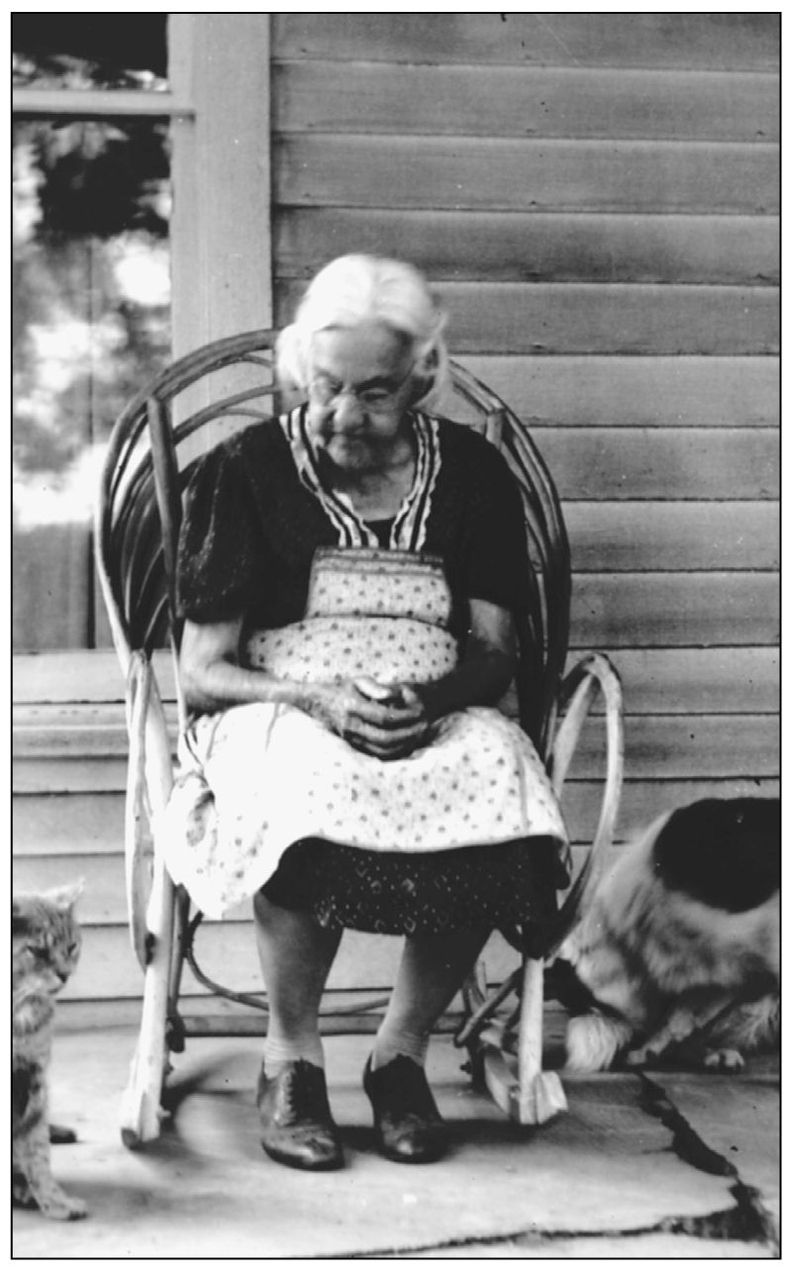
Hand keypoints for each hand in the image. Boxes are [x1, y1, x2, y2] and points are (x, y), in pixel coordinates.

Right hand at [305, 679, 433, 759]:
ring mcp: (351, 739)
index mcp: (353, 707)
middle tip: (424, 727)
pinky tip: (407, 743)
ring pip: (382, 749)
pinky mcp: (354, 746)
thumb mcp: (358, 680)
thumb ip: (376, 687)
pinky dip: (395, 751)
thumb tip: (392, 696)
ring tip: (419, 735)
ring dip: (404, 744)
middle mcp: (351, 726)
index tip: (419, 713)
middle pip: (385, 737)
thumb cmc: (344, 689)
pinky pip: (378, 754)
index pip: (384, 716)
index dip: (404, 716)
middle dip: (408, 734)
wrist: (319, 703)